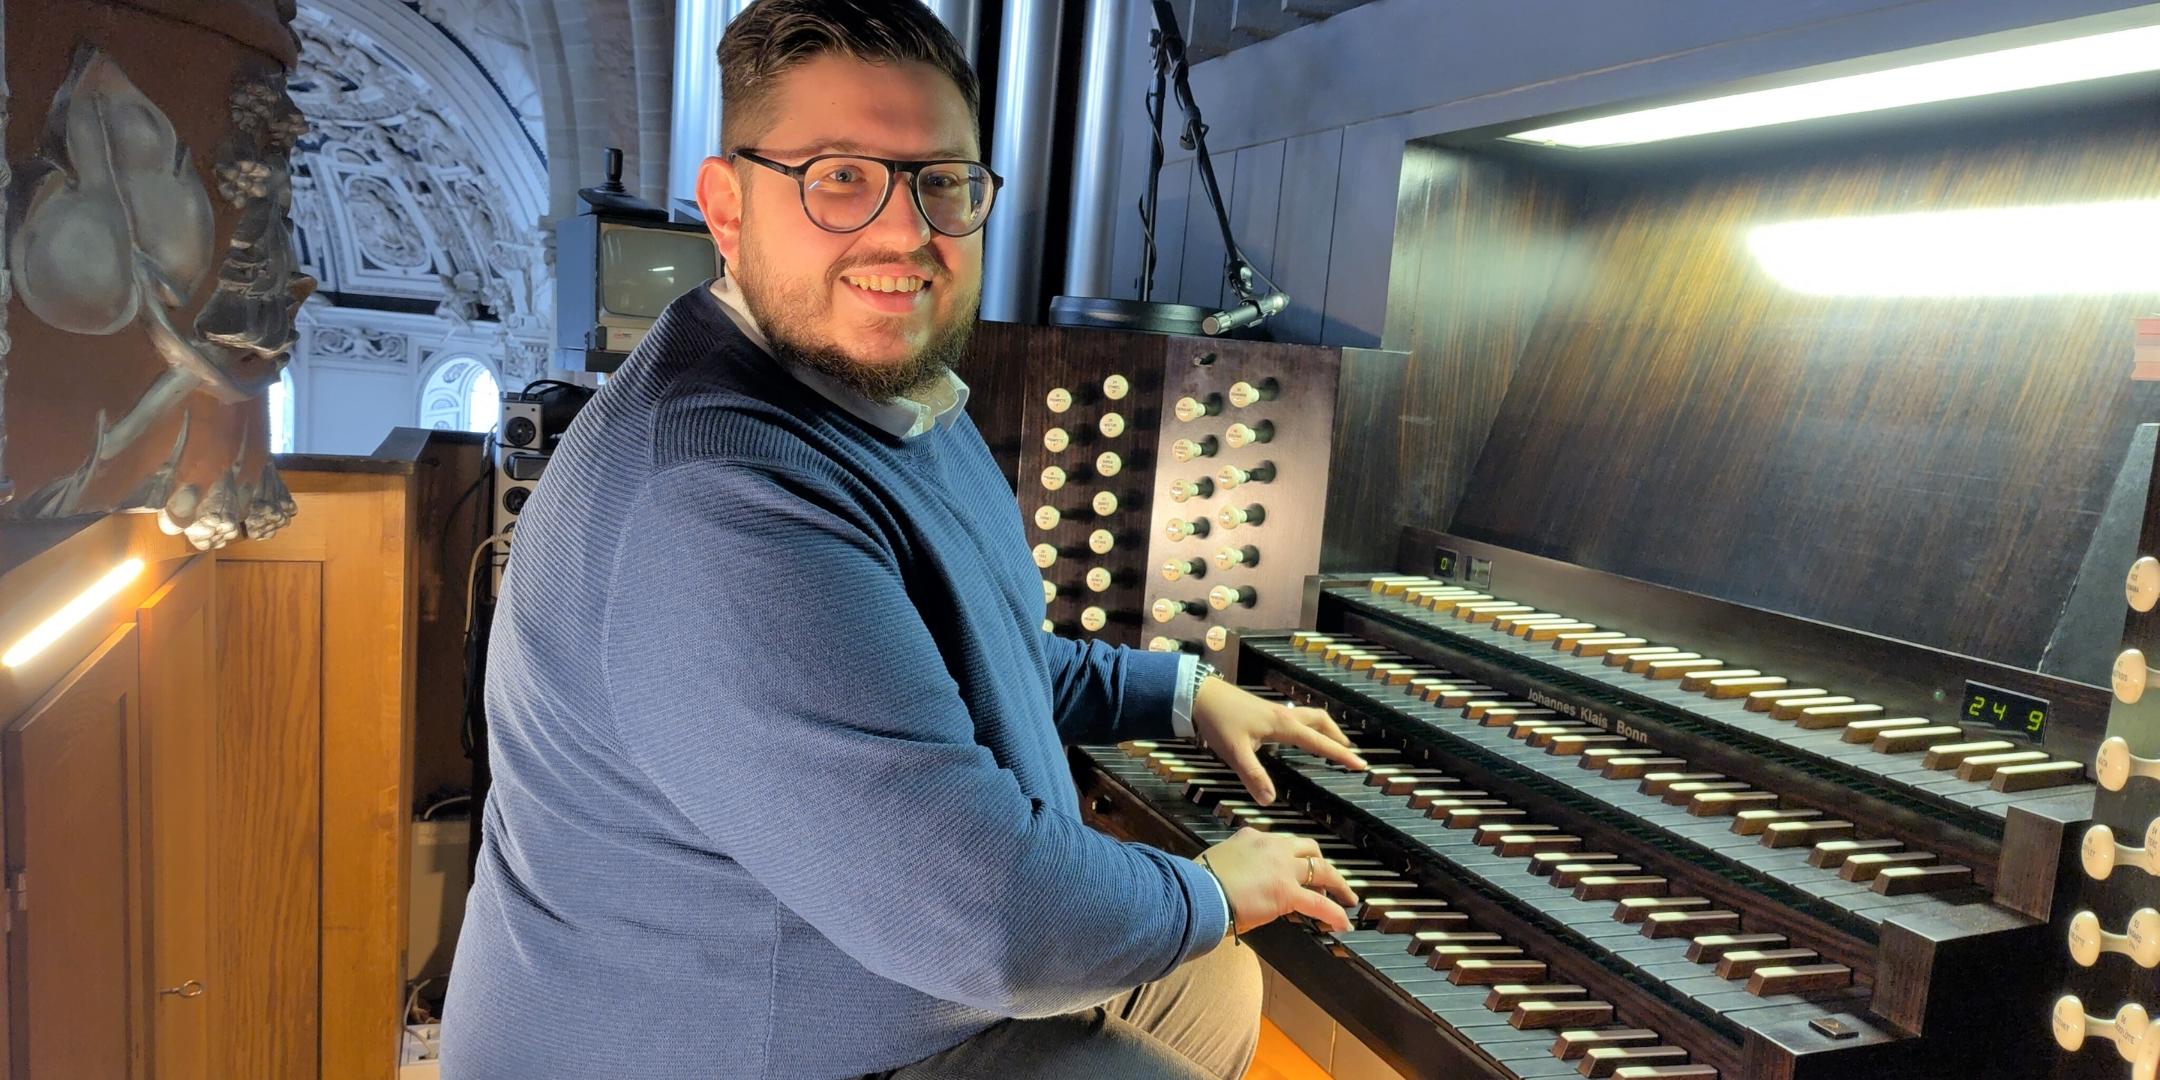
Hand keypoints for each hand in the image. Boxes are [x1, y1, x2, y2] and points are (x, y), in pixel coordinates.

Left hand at [1192, 677, 1364, 803]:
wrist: (1200, 694)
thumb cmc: (1219, 721)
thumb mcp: (1235, 752)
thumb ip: (1254, 776)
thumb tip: (1271, 801)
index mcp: (1283, 725)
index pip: (1319, 741)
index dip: (1340, 754)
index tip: (1360, 764)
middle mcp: (1284, 715)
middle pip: (1320, 722)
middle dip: (1338, 737)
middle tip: (1350, 753)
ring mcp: (1275, 710)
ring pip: (1309, 716)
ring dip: (1324, 728)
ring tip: (1332, 743)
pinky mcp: (1265, 710)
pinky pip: (1297, 717)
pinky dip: (1308, 726)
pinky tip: (1299, 735)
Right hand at [1200, 827, 1357, 933]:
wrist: (1198, 893)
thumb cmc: (1199, 883)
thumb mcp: (1217, 863)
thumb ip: (1234, 866)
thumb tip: (1240, 882)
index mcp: (1250, 837)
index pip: (1280, 843)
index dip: (1291, 858)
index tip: (1293, 869)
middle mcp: (1270, 847)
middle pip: (1307, 849)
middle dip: (1320, 863)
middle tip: (1328, 879)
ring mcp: (1282, 868)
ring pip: (1320, 869)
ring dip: (1337, 883)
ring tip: (1346, 897)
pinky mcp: (1287, 892)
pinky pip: (1319, 903)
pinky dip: (1334, 913)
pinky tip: (1342, 923)